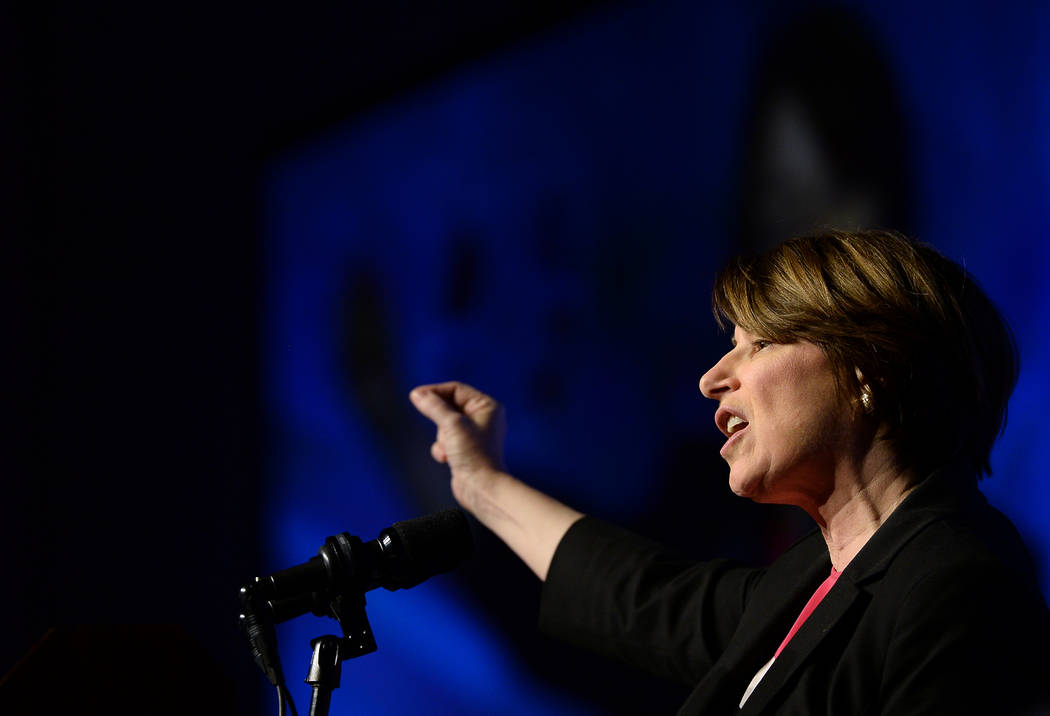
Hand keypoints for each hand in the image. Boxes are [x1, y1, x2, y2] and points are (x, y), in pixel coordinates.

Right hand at [409, 382, 506, 511]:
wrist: (481, 487)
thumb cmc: (473, 453)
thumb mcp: (451, 424)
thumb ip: (434, 406)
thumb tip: (417, 394)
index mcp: (486, 406)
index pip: (456, 390)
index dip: (435, 391)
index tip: (415, 396)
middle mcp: (482, 418)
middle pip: (449, 406)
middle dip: (440, 419)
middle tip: (433, 424)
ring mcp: (473, 434)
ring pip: (444, 425)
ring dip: (441, 436)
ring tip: (448, 448)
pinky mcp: (464, 449)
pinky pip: (445, 440)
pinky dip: (442, 448)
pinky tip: (446, 458)